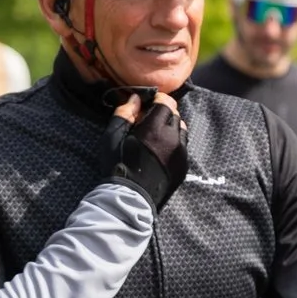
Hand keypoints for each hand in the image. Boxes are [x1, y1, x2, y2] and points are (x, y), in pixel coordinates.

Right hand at [108, 91, 188, 209]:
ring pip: (182, 130)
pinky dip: (174, 143)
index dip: (159, 100)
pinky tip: (160, 151)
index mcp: (156, 129)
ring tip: (156, 136)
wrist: (130, 199)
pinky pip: (183, 147)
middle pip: (175, 115)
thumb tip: (135, 99)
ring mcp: (181, 154)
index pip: (167, 103)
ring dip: (171, 128)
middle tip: (148, 121)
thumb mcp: (112, 137)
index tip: (149, 103)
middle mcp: (173, 139)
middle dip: (163, 113)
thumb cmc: (118, 166)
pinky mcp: (183, 167)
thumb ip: (124, 114)